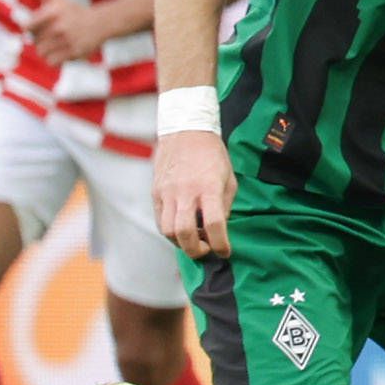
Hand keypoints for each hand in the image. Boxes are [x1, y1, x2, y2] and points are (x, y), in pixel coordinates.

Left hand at [21, 0, 119, 64]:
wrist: (102, 22)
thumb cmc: (74, 10)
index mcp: (53, 12)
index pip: (27, 28)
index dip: (32, 29)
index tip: (41, 26)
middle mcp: (60, 26)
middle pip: (35, 42)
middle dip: (42, 40)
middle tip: (55, 34)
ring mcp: (68, 40)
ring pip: (42, 53)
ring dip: (47, 51)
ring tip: (58, 43)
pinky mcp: (75, 52)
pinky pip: (52, 62)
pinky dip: (55, 60)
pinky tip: (63, 51)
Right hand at [155, 131, 235, 258]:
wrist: (186, 132)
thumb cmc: (212, 156)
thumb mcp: (228, 179)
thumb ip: (224, 206)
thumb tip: (219, 230)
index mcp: (208, 187)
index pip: (214, 224)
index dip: (220, 244)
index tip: (225, 251)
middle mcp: (185, 192)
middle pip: (184, 233)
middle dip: (196, 250)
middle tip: (206, 250)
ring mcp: (167, 193)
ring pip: (168, 231)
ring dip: (181, 243)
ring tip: (194, 240)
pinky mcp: (156, 193)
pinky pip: (160, 220)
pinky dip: (171, 231)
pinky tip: (182, 228)